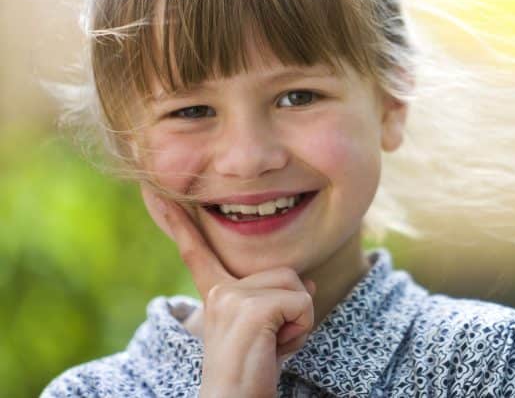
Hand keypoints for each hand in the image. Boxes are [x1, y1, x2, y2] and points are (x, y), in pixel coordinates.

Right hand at [141, 185, 316, 397]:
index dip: (177, 221)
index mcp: (216, 295)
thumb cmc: (255, 373)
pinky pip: (302, 303)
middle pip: (285, 273)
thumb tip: (309, 282)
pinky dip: (301, 329)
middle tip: (270, 343)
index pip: (198, 252)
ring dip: (299, 320)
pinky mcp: (250, 309)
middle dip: (293, 308)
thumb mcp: (269, 330)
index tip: (154, 192)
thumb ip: (280, 299)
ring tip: (272, 345)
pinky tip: (276, 348)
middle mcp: (220, 292)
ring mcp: (232, 298)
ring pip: (297, 287)